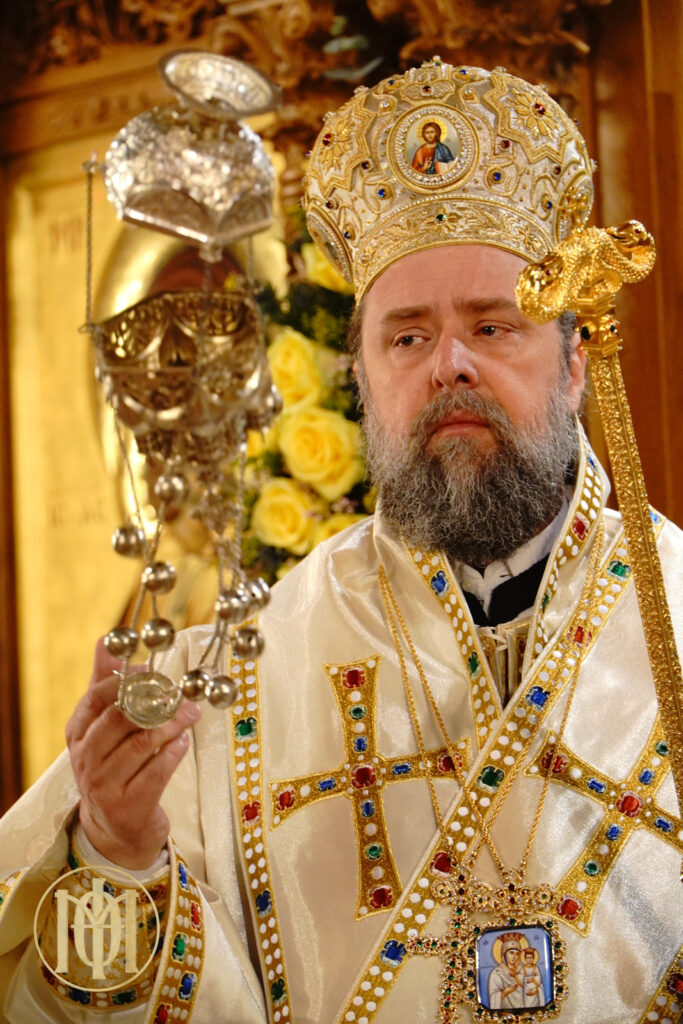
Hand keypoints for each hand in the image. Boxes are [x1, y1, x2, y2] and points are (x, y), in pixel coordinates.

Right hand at [66, 638, 200, 869]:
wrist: (114, 827)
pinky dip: (174, 753)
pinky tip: (184, 742)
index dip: (126, 681)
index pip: (96, 698)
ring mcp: (105, 786)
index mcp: (78, 734)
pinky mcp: (128, 807)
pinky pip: (156, 773)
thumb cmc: (112, 764)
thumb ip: (105, 683)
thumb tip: (105, 639)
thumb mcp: (102, 725)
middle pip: (119, 720)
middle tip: (180, 693)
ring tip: (191, 713)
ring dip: (172, 725)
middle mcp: (85, 760)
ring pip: (141, 745)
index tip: (152, 672)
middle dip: (153, 701)